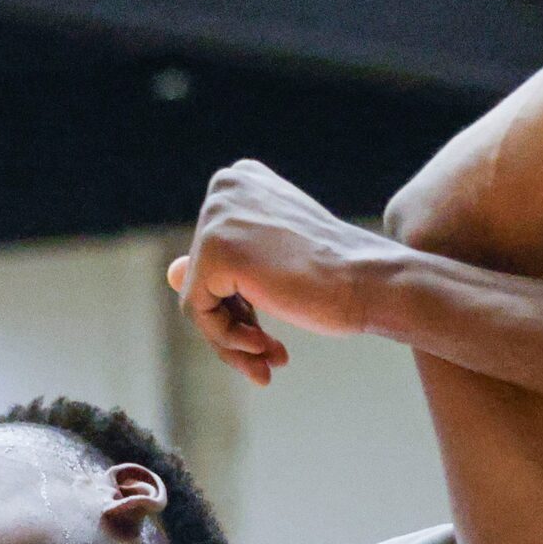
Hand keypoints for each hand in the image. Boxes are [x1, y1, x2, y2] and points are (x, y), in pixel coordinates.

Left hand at [165, 160, 399, 385]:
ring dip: (233, 340)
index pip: (214, 253)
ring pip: (198, 299)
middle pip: (203, 275)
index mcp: (242, 179)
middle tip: (270, 357)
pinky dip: (228, 341)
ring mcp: (217, 216)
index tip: (268, 326)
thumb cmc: (339, 275)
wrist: (372, 281)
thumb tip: (171, 271)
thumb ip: (221, 266)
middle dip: (236, 322)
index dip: (238, 299)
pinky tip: (267, 350)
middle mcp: (224, 186)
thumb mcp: (273, 265)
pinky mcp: (213, 250)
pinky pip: (199, 313)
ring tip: (268, 364)